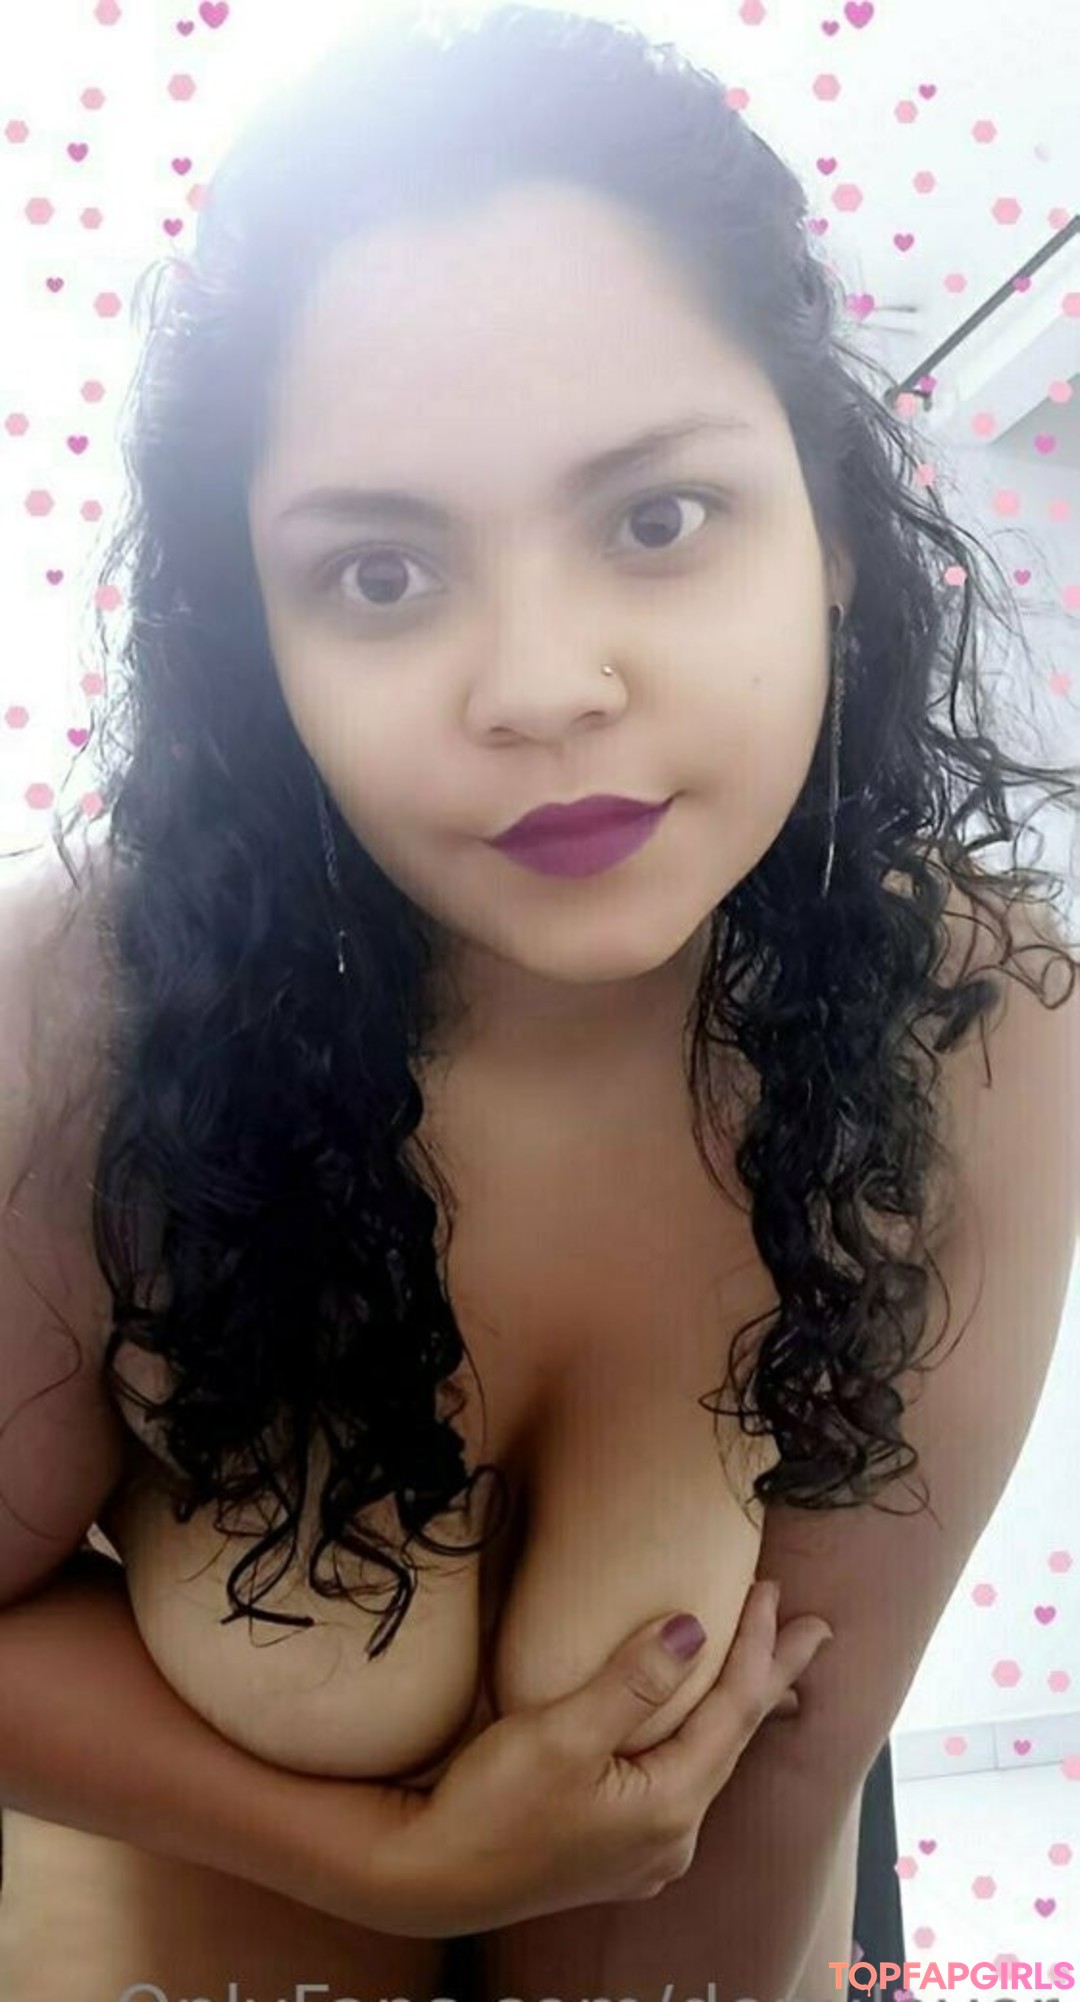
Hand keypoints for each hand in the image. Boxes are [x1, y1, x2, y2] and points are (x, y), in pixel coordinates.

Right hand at [374, 1577, 831, 1937]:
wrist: (425, 1879)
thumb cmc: (488, 1807)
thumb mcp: (562, 1733)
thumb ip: (634, 1682)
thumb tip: (696, 1630)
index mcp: (669, 1807)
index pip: (734, 1711)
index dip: (758, 1647)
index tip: (774, 1590)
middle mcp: (671, 1838)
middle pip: (734, 1739)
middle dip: (773, 1678)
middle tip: (817, 1631)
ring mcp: (644, 1853)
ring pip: (709, 1760)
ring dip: (737, 1707)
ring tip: (769, 1671)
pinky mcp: (614, 1853)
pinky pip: (679, 1780)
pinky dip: (700, 1738)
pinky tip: (697, 1729)